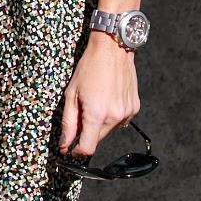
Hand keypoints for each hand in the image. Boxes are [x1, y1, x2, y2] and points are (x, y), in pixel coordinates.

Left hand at [58, 31, 138, 158]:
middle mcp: (115, 117)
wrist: (113, 49)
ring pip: (109, 130)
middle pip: (98, 140)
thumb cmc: (89, 67)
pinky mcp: (135, 108)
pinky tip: (107, 98)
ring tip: (96, 100)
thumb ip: (68, 123)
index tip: (70, 148)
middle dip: (87, 134)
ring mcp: (127, 113)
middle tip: (81, 113)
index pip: (87, 149)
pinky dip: (111, 115)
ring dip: (100, 123)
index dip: (76, 151)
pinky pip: (120, 121)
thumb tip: (65, 144)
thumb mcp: (71, 94)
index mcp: (97, 114)